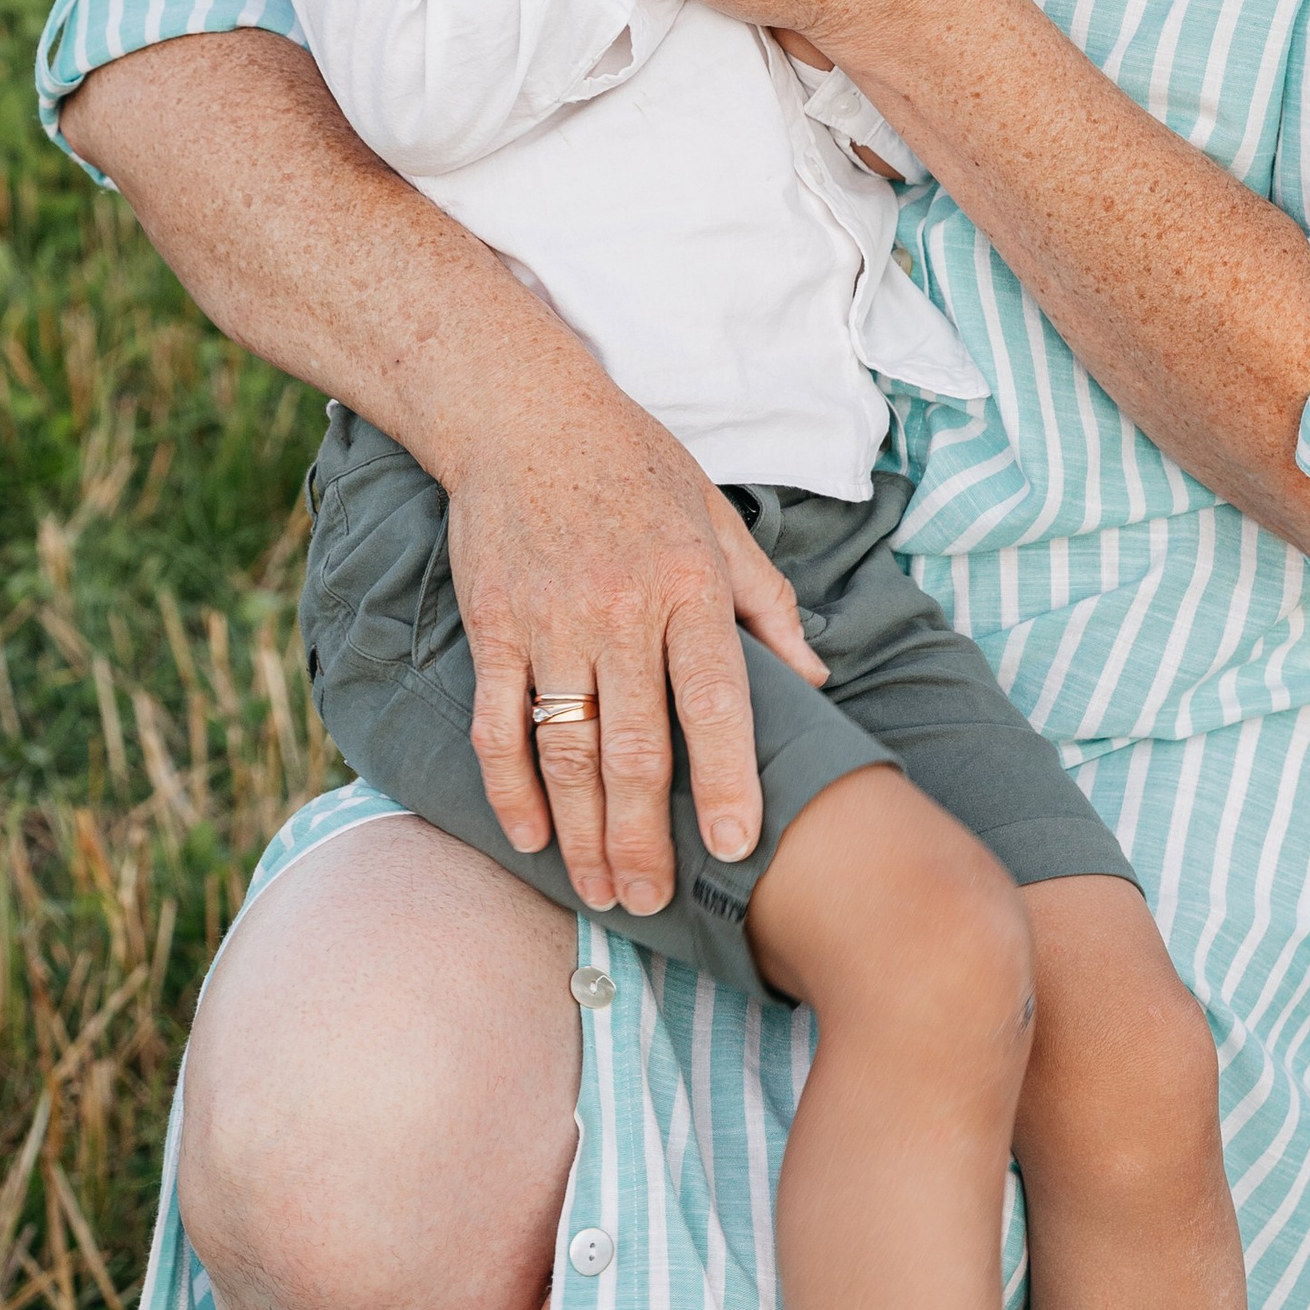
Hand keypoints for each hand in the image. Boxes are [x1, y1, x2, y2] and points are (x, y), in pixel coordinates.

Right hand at [65, 30, 832, 902]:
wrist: (517, 407)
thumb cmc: (633, 462)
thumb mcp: (717, 518)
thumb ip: (764, 603)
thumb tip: (817, 678)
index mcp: (688, 585)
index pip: (715, 702)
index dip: (726, 780)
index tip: (734, 847)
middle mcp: (620, 609)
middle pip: (635, 747)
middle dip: (644, 836)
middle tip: (654, 902)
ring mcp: (549, 621)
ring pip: (567, 748)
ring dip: (582, 831)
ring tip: (602, 892)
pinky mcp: (492, 624)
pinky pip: (498, 722)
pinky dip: (509, 786)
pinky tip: (526, 835)